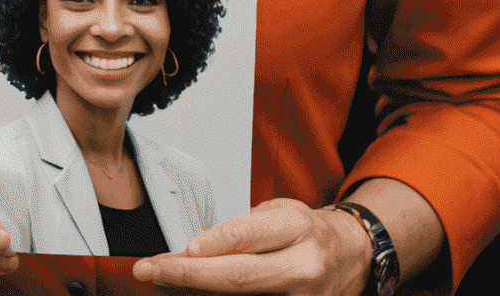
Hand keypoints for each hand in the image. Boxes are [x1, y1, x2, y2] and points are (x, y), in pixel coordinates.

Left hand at [134, 199, 372, 295]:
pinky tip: (193, 295)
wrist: (350, 256)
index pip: (244, 237)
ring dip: (195, 294)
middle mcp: (302, 267)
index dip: (207, 245)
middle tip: (149, 270)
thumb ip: (240, 231)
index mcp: (296, 228)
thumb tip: (192, 252)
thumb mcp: (277, 213)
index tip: (173, 253)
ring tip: (164, 284)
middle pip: (237, 278)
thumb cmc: (306, 231)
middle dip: (186, 276)